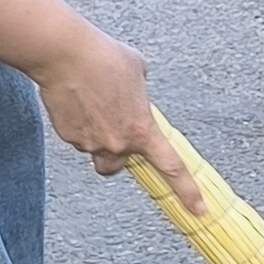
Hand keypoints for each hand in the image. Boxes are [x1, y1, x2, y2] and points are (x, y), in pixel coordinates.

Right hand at [33, 19, 197, 205]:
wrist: (65, 54)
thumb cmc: (104, 58)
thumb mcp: (138, 70)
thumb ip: (140, 93)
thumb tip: (134, 95)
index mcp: (142, 130)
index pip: (171, 168)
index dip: (187, 192)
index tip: (198, 209)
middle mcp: (117, 144)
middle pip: (119, 164)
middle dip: (117, 150)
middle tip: (113, 123)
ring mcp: (90, 143)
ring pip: (96, 151)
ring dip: (97, 134)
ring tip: (92, 102)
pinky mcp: (68, 136)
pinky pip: (78, 137)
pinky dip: (79, 122)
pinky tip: (77, 99)